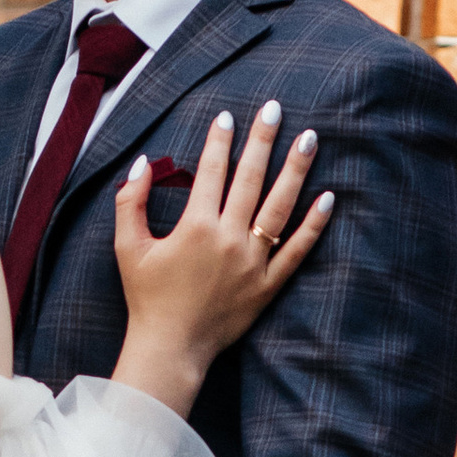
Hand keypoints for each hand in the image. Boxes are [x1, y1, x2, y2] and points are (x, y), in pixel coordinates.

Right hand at [112, 100, 331, 415]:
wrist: (171, 348)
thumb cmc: (146, 298)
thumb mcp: (127, 248)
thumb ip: (130, 202)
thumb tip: (143, 162)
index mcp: (195, 228)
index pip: (212, 172)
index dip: (220, 142)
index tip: (228, 116)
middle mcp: (229, 240)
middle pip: (250, 180)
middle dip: (263, 140)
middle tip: (274, 109)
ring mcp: (253, 262)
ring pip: (280, 208)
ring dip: (296, 171)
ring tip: (309, 139)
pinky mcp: (268, 285)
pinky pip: (298, 250)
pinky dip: (314, 224)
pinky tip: (329, 197)